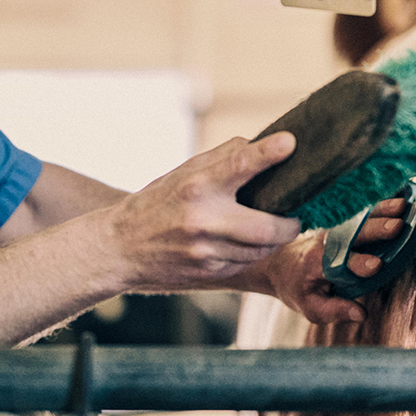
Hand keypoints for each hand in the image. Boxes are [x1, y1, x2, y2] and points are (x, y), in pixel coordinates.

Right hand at [105, 134, 304, 291]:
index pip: (238, 165)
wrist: (120, 248)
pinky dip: (252, 253)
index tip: (289, 143)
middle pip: (266, 228)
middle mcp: (203, 220)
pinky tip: (243, 243)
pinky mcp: (208, 273)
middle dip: (290, 225)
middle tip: (295, 217)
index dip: (267, 154)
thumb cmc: (157, 203)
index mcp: (196, 186)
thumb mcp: (182, 173)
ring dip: (273, 240)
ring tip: (273, 228)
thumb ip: (222, 159)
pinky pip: (245, 263)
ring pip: (261, 250)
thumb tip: (260, 146)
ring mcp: (205, 252)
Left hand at [246, 194, 409, 325]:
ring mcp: (335, 227)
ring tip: (403, 205)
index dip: (358, 263)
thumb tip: (361, 314)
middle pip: (353, 233)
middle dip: (375, 229)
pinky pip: (360, 208)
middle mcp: (327, 242)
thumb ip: (335, 310)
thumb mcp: (311, 306)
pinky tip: (397, 192)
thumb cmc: (299, 287)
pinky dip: (378, 200)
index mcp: (318, 264)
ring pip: (359, 216)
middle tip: (397, 226)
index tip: (376, 265)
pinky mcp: (342, 219)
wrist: (282, 261)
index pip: (339, 262)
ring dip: (381, 209)